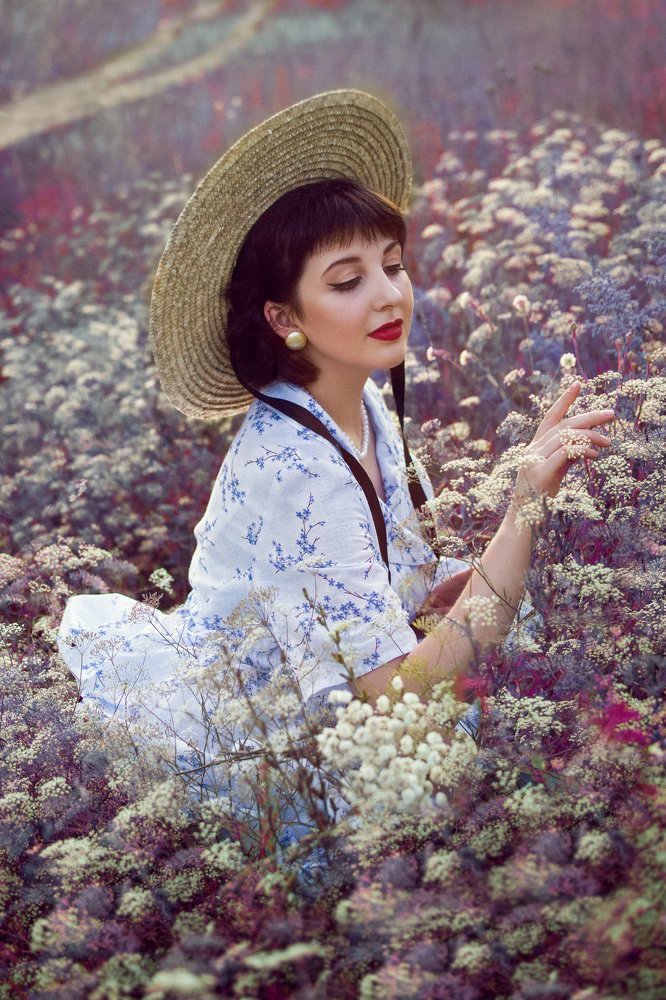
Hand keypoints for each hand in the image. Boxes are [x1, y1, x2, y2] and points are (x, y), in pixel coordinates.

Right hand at [514, 381, 614, 500]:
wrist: (523, 521)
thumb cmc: (540, 497)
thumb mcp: (555, 472)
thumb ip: (567, 456)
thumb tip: (586, 446)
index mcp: (535, 447)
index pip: (550, 417)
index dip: (564, 400)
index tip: (579, 384)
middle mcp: (533, 449)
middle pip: (563, 424)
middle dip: (589, 416)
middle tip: (611, 414)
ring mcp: (534, 460)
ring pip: (565, 436)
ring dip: (590, 437)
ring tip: (607, 443)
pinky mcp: (541, 473)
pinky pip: (565, 453)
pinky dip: (582, 451)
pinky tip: (594, 456)